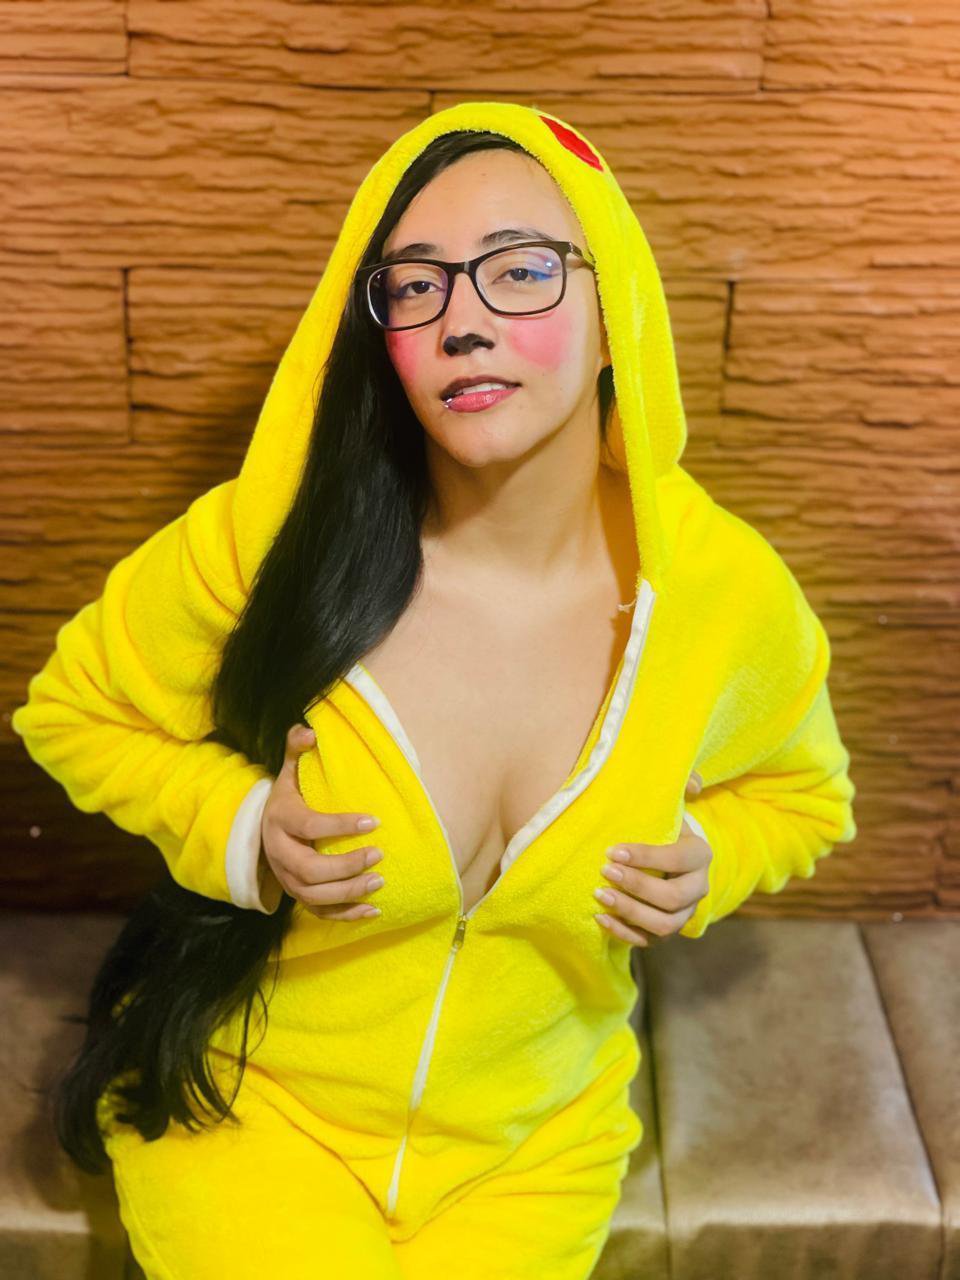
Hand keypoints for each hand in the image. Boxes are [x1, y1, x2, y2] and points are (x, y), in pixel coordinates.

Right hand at [260, 723, 386, 919]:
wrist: (262, 831)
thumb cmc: (286, 799)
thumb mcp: (287, 773)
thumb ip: (296, 749)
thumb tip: (308, 731)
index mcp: (280, 821)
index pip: (310, 826)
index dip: (341, 826)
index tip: (374, 821)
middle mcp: (280, 854)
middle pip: (310, 870)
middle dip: (346, 866)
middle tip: (378, 855)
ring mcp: (287, 880)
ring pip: (314, 896)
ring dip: (349, 892)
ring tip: (380, 880)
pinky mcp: (297, 896)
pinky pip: (319, 913)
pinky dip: (346, 916)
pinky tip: (373, 911)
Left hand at [593, 769, 709, 946]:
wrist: (664, 859)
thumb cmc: (662, 827)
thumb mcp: (672, 805)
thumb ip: (682, 787)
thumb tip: (693, 783)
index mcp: (700, 855)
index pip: (679, 859)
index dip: (647, 857)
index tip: (612, 850)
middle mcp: (698, 888)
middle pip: (673, 898)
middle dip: (637, 887)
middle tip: (604, 872)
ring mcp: (683, 914)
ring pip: (663, 925)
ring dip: (630, 912)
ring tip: (599, 896)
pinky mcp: (664, 932)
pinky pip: (648, 941)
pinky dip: (624, 933)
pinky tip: (600, 918)